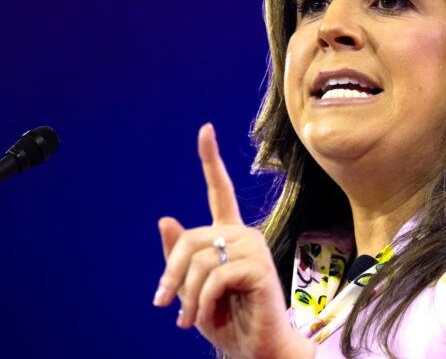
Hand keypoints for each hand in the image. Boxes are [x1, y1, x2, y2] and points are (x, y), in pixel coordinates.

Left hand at [153, 123, 313, 358]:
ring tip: (190, 318)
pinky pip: (213, 278)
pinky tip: (207, 316)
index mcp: (229, 235)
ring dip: (186, 296)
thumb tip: (165, 219)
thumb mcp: (192, 289)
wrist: (255, 349)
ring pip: (199, 260)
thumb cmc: (227, 319)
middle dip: (171, 276)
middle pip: (190, 239)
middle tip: (165, 305)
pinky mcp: (259, 268)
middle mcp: (244, 235)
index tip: (205, 130)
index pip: (219, 191)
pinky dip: (201, 303)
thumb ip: (180, 257)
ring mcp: (254, 249)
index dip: (211, 160)